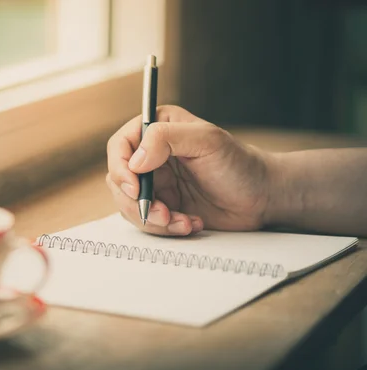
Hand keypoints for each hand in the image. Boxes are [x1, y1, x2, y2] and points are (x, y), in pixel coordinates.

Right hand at [106, 105, 272, 235]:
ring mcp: (156, 183)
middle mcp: (151, 156)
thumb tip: (134, 160)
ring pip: (129, 205)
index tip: (135, 187)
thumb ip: (166, 138)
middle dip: (138, 202)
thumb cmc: (240, 164)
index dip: (120, 168)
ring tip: (182, 221)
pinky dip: (165, 228)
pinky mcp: (163, 206)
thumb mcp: (207, 140)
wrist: (261, 198)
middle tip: (163, 213)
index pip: (119, 146)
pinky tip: (190, 223)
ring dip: (153, 219)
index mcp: (158, 130)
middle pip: (119, 180)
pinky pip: (147, 221)